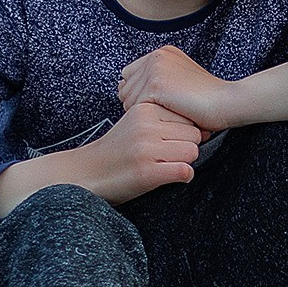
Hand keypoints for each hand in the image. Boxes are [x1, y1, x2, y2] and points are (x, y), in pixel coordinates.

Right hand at [77, 100, 204, 201]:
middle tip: (168, 157)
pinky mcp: (147, 171)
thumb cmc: (115, 150)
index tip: (171, 143)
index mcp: (144, 109)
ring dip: (185, 162)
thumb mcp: (135, 124)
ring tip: (166, 166)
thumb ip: (161, 119)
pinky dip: (183, 177)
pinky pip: (185, 171)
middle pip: (194, 134)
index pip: (187, 116)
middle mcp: (146, 125)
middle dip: (186, 147)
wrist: (85, 173)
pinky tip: (168, 177)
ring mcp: (146, 148)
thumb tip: (202, 127)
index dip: (184, 133)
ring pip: (192, 152)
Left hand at [118, 45, 243, 133]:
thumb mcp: (181, 83)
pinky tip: (165, 119)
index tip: (155, 106)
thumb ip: (159, 82)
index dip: (138, 93)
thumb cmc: (209, 99)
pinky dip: (148, 117)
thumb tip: (129, 92)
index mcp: (162, 53)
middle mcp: (156, 56)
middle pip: (126, 87)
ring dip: (142, 112)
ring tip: (165, 116)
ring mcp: (155, 69)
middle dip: (137, 103)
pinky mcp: (156, 84)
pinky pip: (136, 106)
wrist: (227, 102)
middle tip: (160, 113)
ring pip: (128, 98)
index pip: (130, 75)